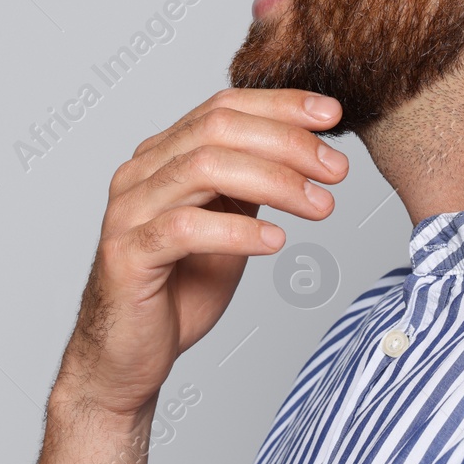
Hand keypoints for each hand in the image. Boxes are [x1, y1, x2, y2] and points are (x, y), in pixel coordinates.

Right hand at [54, 89, 348, 417]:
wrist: (127, 358)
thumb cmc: (177, 291)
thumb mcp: (227, 225)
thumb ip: (249, 186)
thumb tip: (307, 151)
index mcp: (161, 156)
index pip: (221, 106)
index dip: (279, 104)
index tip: (331, 116)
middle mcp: (139, 173)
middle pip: (217, 129)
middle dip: (286, 142)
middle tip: (336, 169)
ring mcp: (128, 212)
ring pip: (203, 169)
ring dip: (273, 181)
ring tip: (319, 205)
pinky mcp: (127, 255)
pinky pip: (185, 228)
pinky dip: (238, 230)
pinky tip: (276, 241)